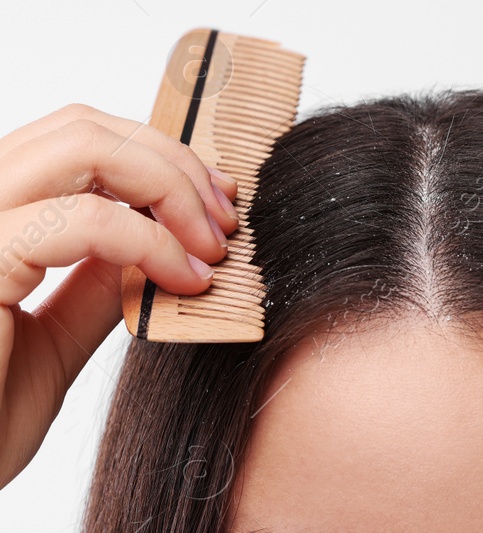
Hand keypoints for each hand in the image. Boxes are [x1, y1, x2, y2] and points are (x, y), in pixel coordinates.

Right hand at [0, 104, 238, 487]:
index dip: (157, 157)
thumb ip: (95, 281)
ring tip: (210, 247)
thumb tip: (157, 238)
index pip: (73, 140)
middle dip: (174, 164)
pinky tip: (185, 279)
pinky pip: (85, 221)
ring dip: (170, 188)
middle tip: (224, 221)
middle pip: (84, 127)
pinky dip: (152, 241)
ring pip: (83, 146)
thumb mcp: (54, 337)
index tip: (216, 203)